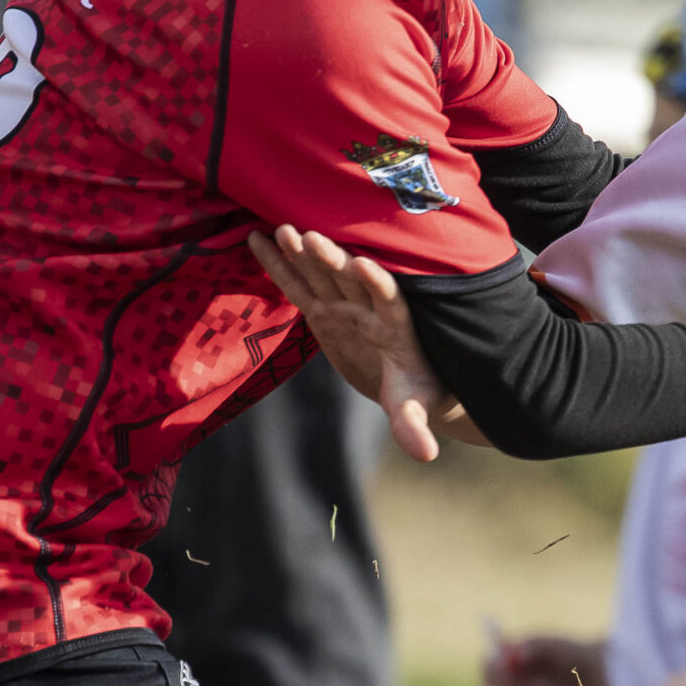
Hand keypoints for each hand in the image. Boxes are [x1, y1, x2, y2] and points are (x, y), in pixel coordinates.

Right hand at [248, 224, 484, 460]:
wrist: (408, 381)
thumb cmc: (418, 392)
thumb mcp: (413, 408)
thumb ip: (412, 425)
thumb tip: (425, 454)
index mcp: (396, 326)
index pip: (389, 299)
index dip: (378, 284)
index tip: (364, 265)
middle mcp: (368, 308)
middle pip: (349, 279)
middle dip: (331, 260)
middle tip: (310, 237)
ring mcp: (343, 306)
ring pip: (322, 275)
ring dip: (305, 254)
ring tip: (285, 231)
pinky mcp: (322, 311)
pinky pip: (297, 284)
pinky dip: (280, 264)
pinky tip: (260, 238)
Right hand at [484, 633, 604, 685]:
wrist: (588, 670)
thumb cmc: (566, 651)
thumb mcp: (549, 644)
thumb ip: (529, 646)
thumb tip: (513, 655)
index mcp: (506, 657)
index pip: (486, 662)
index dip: (488, 663)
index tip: (498, 661)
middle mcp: (505, 677)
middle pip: (488, 683)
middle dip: (499, 680)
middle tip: (512, 677)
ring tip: (550, 678)